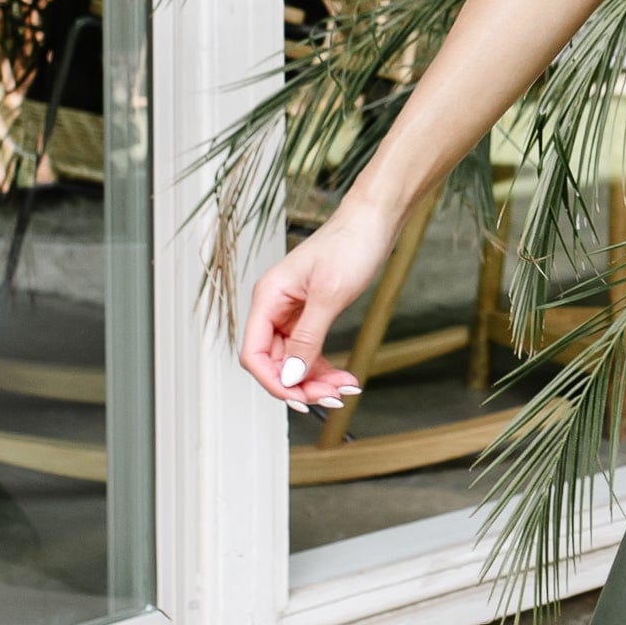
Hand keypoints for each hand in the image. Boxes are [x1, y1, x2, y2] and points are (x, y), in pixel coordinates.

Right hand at [237, 198, 399, 409]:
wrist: (371, 224)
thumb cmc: (349, 248)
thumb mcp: (329, 296)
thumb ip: (307, 338)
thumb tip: (291, 375)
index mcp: (267, 298)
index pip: (254, 354)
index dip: (273, 381)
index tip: (300, 400)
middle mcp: (273, 307)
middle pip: (276, 362)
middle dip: (302, 385)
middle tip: (335, 398)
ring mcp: (291, 313)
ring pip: (294, 361)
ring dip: (317, 381)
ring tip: (346, 389)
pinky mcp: (310, 315)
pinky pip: (309, 351)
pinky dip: (325, 368)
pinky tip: (347, 377)